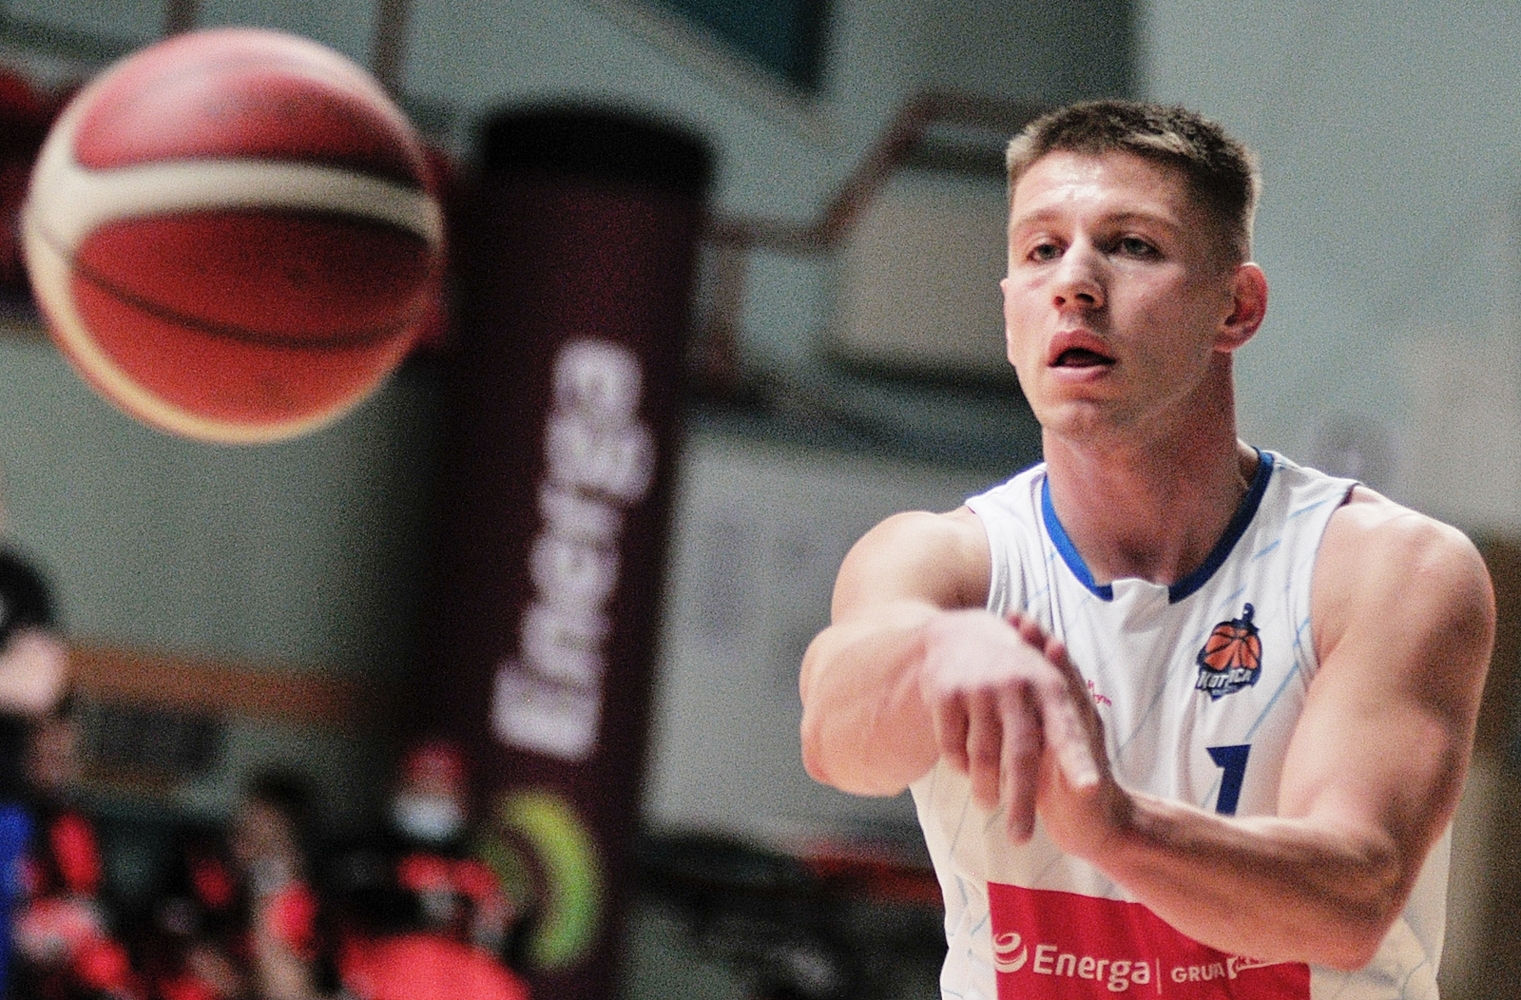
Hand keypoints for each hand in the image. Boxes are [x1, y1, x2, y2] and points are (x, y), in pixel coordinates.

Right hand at [918, 609, 1110, 843]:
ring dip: (986, 789)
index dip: (1078, 760)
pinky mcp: (945, 693)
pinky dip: (959, 766)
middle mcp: (1016, 684)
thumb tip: (1087, 786)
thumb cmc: (1016, 675)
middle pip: (1021, 754)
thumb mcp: (1047, 689)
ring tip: (990, 804)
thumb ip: (1064, 730)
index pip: (1067, 730)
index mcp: (1050, 686)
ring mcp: (978, 687)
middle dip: (1021, 802)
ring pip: (983, 756)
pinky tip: (966, 770)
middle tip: (1021, 838)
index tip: (1090, 790)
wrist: (960, 636)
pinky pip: (952, 746)